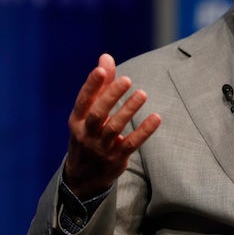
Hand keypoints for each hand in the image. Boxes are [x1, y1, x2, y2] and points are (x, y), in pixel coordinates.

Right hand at [64, 53, 160, 198]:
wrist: (84, 177)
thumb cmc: (88, 134)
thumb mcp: (88, 113)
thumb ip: (100, 85)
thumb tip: (106, 57)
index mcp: (77, 120)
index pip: (83, 100)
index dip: (92, 85)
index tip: (101, 70)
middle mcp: (86, 134)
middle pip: (98, 113)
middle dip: (111, 96)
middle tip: (127, 79)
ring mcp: (101, 147)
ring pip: (114, 128)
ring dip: (129, 110)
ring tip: (142, 94)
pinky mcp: (117, 157)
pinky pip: (131, 143)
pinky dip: (144, 131)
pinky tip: (156, 117)